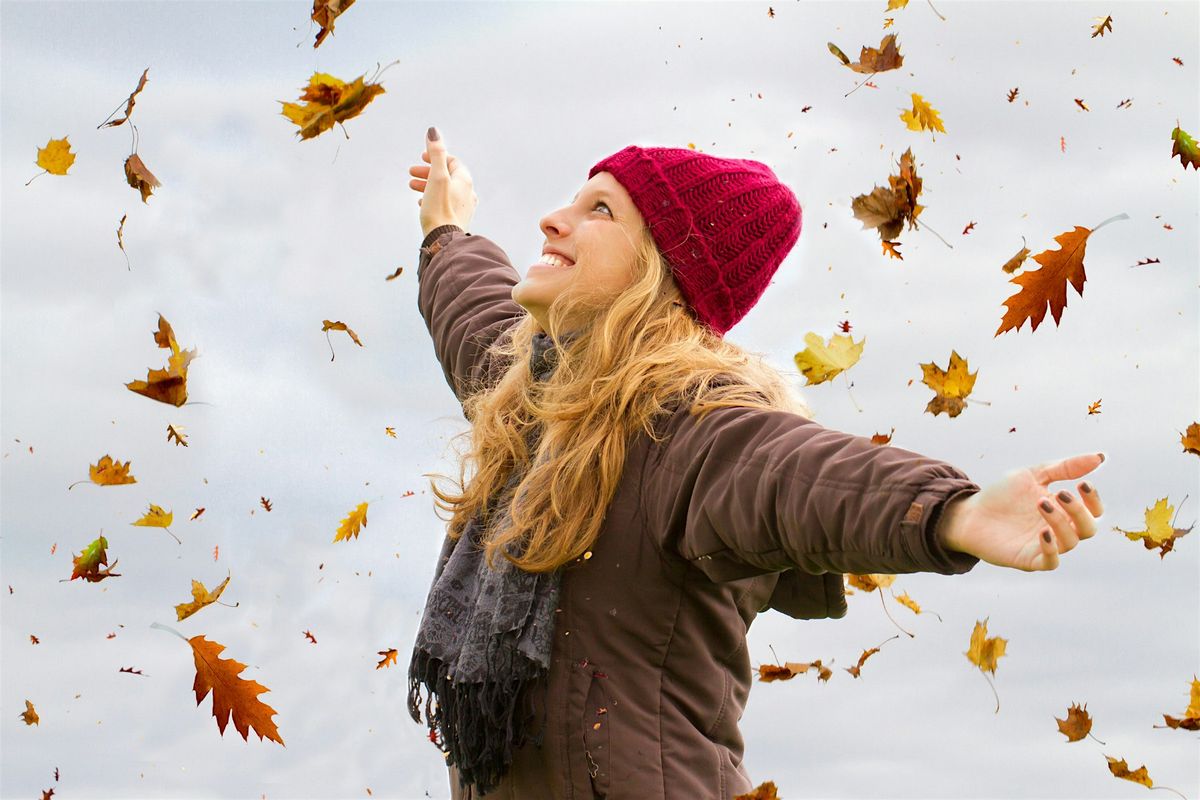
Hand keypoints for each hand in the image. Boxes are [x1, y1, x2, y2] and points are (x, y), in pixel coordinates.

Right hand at [409, 126, 477, 237]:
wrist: (444, 240)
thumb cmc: (439, 208)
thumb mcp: (436, 177)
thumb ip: (435, 154)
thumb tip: (433, 131)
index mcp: (465, 180)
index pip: (452, 161)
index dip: (436, 157)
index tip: (421, 158)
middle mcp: (468, 193)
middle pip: (447, 176)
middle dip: (427, 172)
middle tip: (410, 173)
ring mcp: (464, 208)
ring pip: (444, 190)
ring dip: (427, 185)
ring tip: (411, 186)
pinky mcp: (456, 220)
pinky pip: (444, 204)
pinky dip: (432, 198)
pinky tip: (421, 204)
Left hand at [940, 453, 1105, 571]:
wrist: (969, 513)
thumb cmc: (1002, 495)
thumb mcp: (1033, 475)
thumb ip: (1064, 468)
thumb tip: (1100, 457)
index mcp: (1064, 511)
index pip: (1094, 511)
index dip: (1094, 499)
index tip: (1083, 484)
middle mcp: (1059, 530)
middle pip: (1088, 528)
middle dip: (1080, 510)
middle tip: (1061, 493)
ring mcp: (1045, 546)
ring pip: (1071, 542)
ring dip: (1061, 523)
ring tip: (1041, 503)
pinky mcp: (1029, 559)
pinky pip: (1050, 562)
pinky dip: (1051, 549)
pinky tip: (1043, 532)